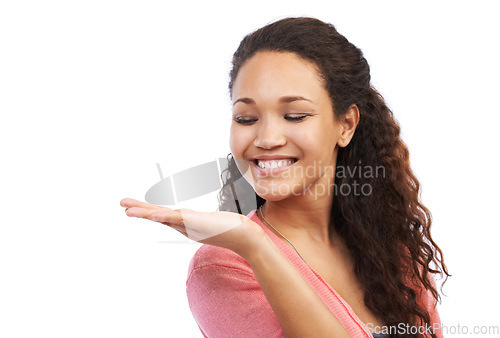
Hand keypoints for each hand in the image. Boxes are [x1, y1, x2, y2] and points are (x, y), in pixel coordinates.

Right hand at [120, 198, 264, 256]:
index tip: (134, 207)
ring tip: (127, 209)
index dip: (150, 211)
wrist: (247, 238)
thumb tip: (215, 215)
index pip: (165, 216)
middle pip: (159, 217)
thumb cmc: (235, 228)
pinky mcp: (196, 224)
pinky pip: (175, 219)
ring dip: (144, 213)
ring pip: (163, 217)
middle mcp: (186, 226)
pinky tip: (151, 213)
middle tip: (122, 205)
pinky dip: (161, 216)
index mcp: (188, 225)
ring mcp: (190, 226)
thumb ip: (212, 218)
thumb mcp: (218, 220)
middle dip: (140, 211)